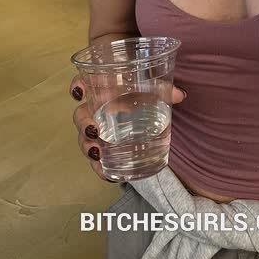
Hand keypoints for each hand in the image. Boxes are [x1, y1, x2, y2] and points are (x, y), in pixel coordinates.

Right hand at [70, 75, 186, 180]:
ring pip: (84, 139)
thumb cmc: (140, 93)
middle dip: (83, 124)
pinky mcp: (104, 147)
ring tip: (97, 154)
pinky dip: (101, 168)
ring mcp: (97, 129)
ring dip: (87, 146)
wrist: (141, 107)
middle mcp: (95, 110)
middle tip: (94, 131)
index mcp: (102, 89)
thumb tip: (181, 95)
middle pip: (81, 116)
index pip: (83, 83)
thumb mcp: (152, 89)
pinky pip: (97, 158)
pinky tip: (108, 175)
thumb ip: (164, 90)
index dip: (77, 86)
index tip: (79, 93)